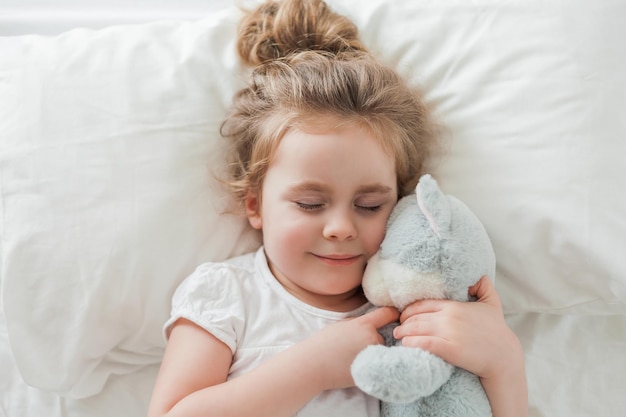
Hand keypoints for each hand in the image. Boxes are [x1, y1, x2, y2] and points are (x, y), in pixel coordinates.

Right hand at [305, 306, 399, 389]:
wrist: (313, 365)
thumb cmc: (323, 343)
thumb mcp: (342, 325)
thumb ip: (359, 323)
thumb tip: (372, 324)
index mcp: (363, 325)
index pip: (387, 314)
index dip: (392, 313)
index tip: (396, 314)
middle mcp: (372, 339)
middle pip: (381, 336)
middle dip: (372, 339)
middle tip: (353, 345)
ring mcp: (373, 356)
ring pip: (378, 352)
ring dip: (371, 353)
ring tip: (351, 356)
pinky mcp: (371, 371)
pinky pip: (375, 365)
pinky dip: (368, 364)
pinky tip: (352, 365)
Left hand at [392, 276, 521, 379]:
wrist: (504, 357)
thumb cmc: (497, 330)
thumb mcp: (492, 303)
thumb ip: (484, 286)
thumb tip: (478, 275)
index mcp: (454, 306)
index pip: (423, 304)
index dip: (409, 310)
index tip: (403, 315)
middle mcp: (449, 317)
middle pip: (416, 317)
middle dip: (404, 322)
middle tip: (397, 327)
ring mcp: (449, 333)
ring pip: (416, 329)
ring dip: (404, 333)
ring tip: (398, 336)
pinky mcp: (450, 349)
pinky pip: (423, 343)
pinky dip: (412, 343)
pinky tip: (406, 345)